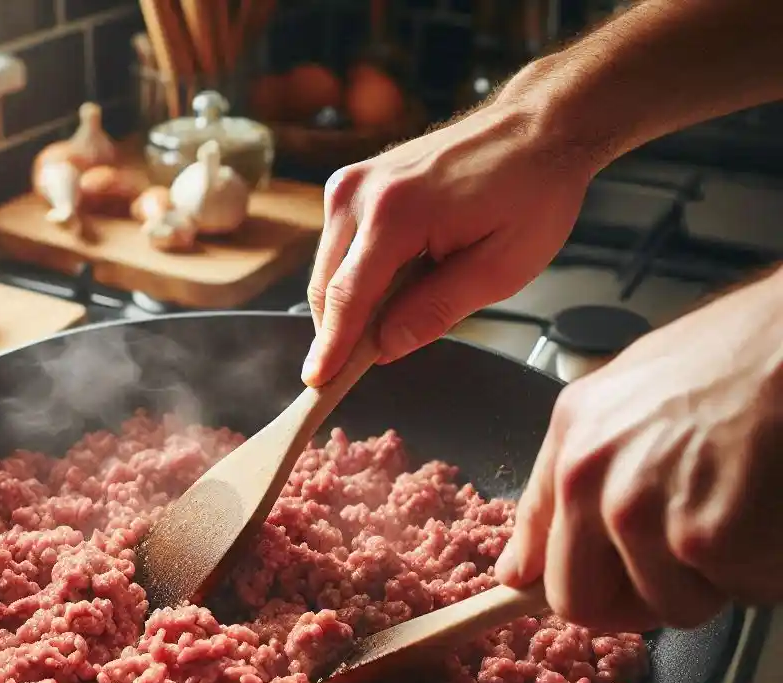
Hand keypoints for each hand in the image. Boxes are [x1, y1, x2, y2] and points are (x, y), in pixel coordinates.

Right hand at [301, 96, 594, 386]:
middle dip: (339, 332)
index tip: (317, 382)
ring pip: (328, 270)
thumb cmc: (530, 192)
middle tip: (362, 368)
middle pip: (327, 287)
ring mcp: (353, 183)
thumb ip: (436, 311)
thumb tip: (385, 347)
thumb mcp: (500, 269)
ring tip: (397, 315)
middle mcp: (361, 192)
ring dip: (350, 304)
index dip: (331, 348)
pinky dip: (356, 277)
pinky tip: (394, 285)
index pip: (348, 297)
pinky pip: (339, 248)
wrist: (536, 128)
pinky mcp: (354, 183)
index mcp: (396, 212)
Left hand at [495, 267, 782, 631]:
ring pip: (674, 606)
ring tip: (741, 506)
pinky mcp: (711, 538)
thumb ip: (560, 486)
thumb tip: (516, 572)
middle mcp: (592, 483)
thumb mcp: (615, 401)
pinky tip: (773, 507)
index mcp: (570, 449)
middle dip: (640, 597)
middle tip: (684, 557)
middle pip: (588, 606)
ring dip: (714, 578)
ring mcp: (646, 514)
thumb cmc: (730, 359)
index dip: (577, 587)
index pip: (542, 565)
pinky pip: (741, 593)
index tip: (598, 592)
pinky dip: (766, 567)